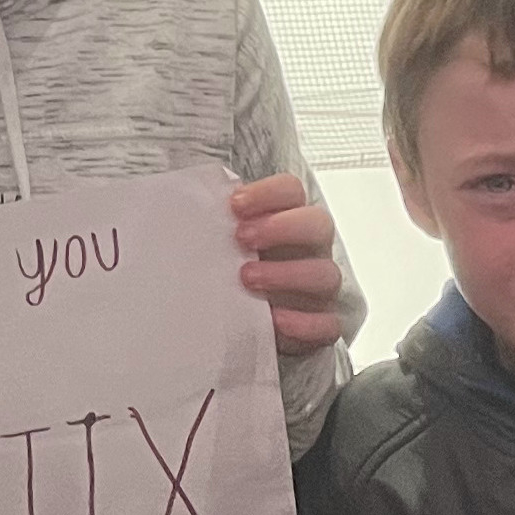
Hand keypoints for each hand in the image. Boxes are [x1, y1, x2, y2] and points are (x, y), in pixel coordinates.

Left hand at [230, 170, 350, 356]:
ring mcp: (321, 287)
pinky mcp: (324, 323)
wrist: (244, 320)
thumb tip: (185, 212)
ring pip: (326, 273)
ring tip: (246, 278)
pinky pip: (329, 323)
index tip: (234, 205)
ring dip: (287, 273)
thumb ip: (216, 224)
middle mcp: (312, 248)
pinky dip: (305, 323)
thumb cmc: (233, 269)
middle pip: (318, 223)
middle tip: (241, 237)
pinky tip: (275, 320)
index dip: (267, 193)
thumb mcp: (223, 243)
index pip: (292, 190)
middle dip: (281, 227)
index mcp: (290, 218)